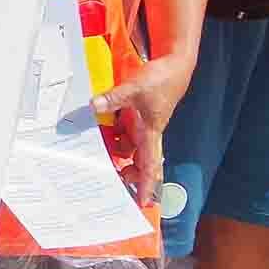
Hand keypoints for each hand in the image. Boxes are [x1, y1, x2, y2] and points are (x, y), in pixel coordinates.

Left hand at [93, 54, 193, 212]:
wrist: (175, 65)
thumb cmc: (161, 80)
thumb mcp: (135, 88)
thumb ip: (113, 98)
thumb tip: (93, 106)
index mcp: (152, 133)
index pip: (150, 165)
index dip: (146, 184)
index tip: (143, 202)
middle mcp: (147, 133)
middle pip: (138, 161)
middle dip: (126, 173)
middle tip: (109, 180)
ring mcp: (142, 124)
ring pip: (127, 146)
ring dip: (114, 152)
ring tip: (95, 158)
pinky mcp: (136, 113)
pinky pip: (122, 129)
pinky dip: (111, 133)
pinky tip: (95, 131)